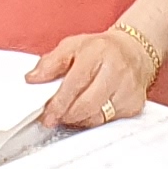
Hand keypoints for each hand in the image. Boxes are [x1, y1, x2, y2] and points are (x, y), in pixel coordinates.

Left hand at [28, 23, 160, 128]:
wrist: (134, 51)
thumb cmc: (101, 49)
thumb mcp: (72, 46)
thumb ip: (50, 62)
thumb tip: (32, 78)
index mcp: (98, 52)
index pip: (75, 83)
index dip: (59, 103)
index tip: (47, 114)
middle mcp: (116, 70)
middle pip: (87, 105)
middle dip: (66, 115)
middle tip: (54, 118)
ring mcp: (128, 89)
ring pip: (97, 117)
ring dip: (78, 120)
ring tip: (69, 114)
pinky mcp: (134, 105)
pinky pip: (108, 122)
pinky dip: (94, 120)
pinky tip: (88, 112)